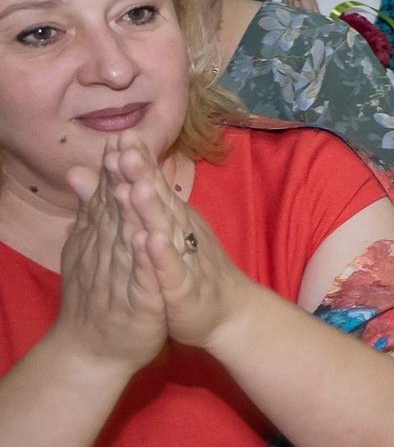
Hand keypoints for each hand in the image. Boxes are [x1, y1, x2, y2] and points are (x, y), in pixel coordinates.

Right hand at [52, 143, 169, 375]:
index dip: (114, 169)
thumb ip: (91, 212)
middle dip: (122, 180)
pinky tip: (150, 239)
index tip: (121, 136)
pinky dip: (146, 260)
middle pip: (115, 213)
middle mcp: (106, 255)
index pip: (108, 200)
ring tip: (138, 182)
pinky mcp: (138, 305)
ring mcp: (121, 280)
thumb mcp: (92, 248)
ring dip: (132, 213)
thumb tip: (83, 172)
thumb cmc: (99, 295)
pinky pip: (143, 280)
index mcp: (100, 240)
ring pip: (127, 242)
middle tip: (127, 146)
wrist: (93, 350)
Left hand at [112, 134, 249, 350]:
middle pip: (159, 198)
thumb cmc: (189, 271)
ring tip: (136, 184)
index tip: (120, 133)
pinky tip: (154, 240)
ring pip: (166, 230)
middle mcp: (181, 232)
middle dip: (142, 172)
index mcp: (172, 218)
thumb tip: (113, 169)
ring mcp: (184, 258)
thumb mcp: (159, 232)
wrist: (228, 313)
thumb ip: (138, 200)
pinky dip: (162, 255)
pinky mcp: (184, 288)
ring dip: (152, 208)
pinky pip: (173, 270)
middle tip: (126, 144)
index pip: (152, 183)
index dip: (137, 159)